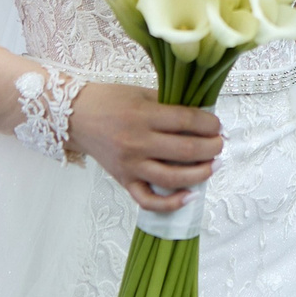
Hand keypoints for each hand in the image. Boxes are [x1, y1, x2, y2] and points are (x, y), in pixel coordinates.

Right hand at [67, 82, 223, 213]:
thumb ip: (169, 104)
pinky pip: (149, 200)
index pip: (186, 120)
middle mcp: (137, 142)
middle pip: (185, 150)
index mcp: (142, 115)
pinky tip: (190, 195)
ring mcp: (130, 165)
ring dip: (201, 173)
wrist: (74, 116)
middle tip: (220, 144)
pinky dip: (171, 203)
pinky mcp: (123, 180)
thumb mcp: (141, 93)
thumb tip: (202, 116)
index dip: (209, 123)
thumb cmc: (109, 101)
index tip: (218, 124)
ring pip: (173, 177)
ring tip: (213, 165)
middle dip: (212, 148)